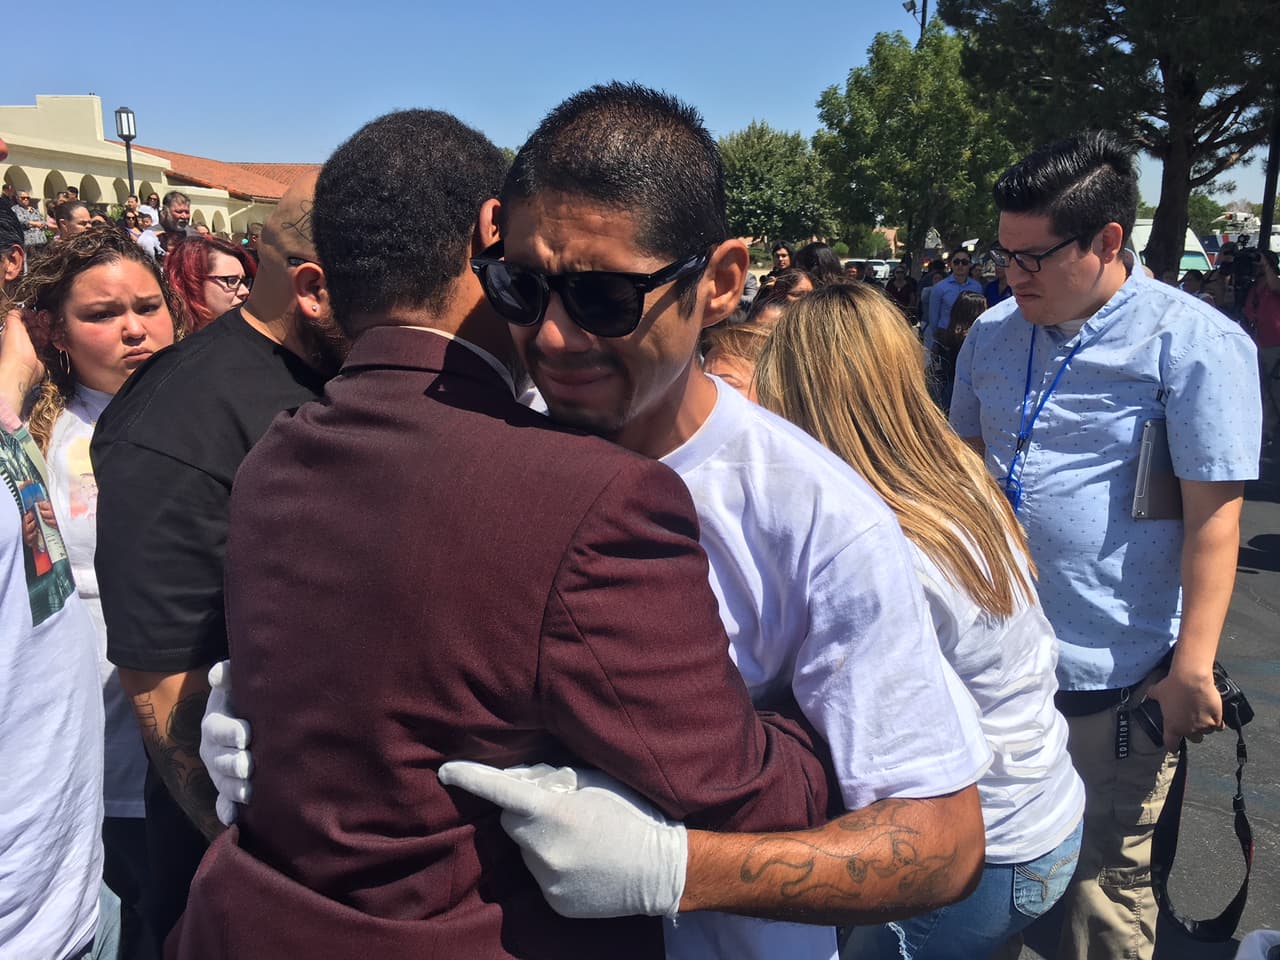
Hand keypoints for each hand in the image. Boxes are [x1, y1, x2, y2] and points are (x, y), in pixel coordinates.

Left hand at [0, 308, 44, 397]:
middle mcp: (20, 340)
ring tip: (50, 331)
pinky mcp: (38, 357)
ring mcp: (29, 349)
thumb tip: (19, 310)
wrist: (22, 369)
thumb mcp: (12, 325)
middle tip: (47, 322)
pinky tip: (52, 340)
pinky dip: (50, 342)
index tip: (39, 314)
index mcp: (11, 331)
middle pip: (33, 327)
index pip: (23, 319)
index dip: (32, 315)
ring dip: (46, 332)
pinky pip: (46, 347)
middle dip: (41, 324)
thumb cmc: (15, 350)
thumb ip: (15, 315)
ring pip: (40, 336)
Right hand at [200, 660, 252, 824]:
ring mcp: (219, 772)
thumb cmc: (246, 698)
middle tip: (248, 766)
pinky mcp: (228, 788)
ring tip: (248, 792)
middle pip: (218, 761)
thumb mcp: (237, 683)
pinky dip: (226, 811)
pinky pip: (223, 803)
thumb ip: (228, 675)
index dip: (229, 732)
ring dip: (233, 789)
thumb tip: (218, 675)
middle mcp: (212, 750)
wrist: (250, 718)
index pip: (216, 729)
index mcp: (215, 724)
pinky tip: (232, 819)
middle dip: (233, 764)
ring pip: (222, 783)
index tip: (246, 734)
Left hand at [438, 761, 686, 918]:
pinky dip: (553, 864)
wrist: (663, 871)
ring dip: (541, 840)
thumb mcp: (596, 782)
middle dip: (524, 810)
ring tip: (579, 837)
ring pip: (526, 851)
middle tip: (558, 805)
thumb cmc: (633, 815)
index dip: (470, 778)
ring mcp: (548, 882)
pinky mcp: (555, 903)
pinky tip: (583, 860)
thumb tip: (519, 778)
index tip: (445, 771)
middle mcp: (543, 851)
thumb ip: (553, 779)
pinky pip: (541, 875)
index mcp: (554, 814)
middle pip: (511, 822)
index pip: (500, 791)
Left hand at [1146, 666, 1222, 750]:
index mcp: (1172, 726)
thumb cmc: (1174, 685)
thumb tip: (1149, 693)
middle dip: (1193, 732)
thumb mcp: (1158, 691)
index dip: (1172, 746)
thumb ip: (1153, 696)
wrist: (1192, 679)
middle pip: (1193, 739)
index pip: (1172, 744)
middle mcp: (1189, 730)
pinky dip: (1217, 722)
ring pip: (1206, 732)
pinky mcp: (1217, 720)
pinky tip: (1214, 715)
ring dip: (1205, 726)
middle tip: (1191, 722)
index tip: (1174, 747)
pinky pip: (1219, 726)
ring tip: (1202, 715)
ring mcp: (1204, 726)